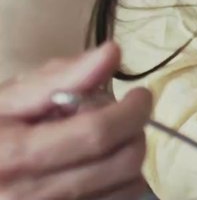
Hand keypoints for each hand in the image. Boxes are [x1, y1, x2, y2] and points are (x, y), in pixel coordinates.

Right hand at [0, 42, 150, 199]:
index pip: (97, 133)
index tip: (140, 95)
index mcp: (17, 155)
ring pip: (127, 188)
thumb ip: (59, 77)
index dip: (131, 110)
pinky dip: (119, 182)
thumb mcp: (8, 100)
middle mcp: (32, 195)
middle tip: (124, 117)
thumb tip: (111, 53)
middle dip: (134, 132)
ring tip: (108, 142)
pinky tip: (100, 166)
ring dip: (129, 158)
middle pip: (120, 163)